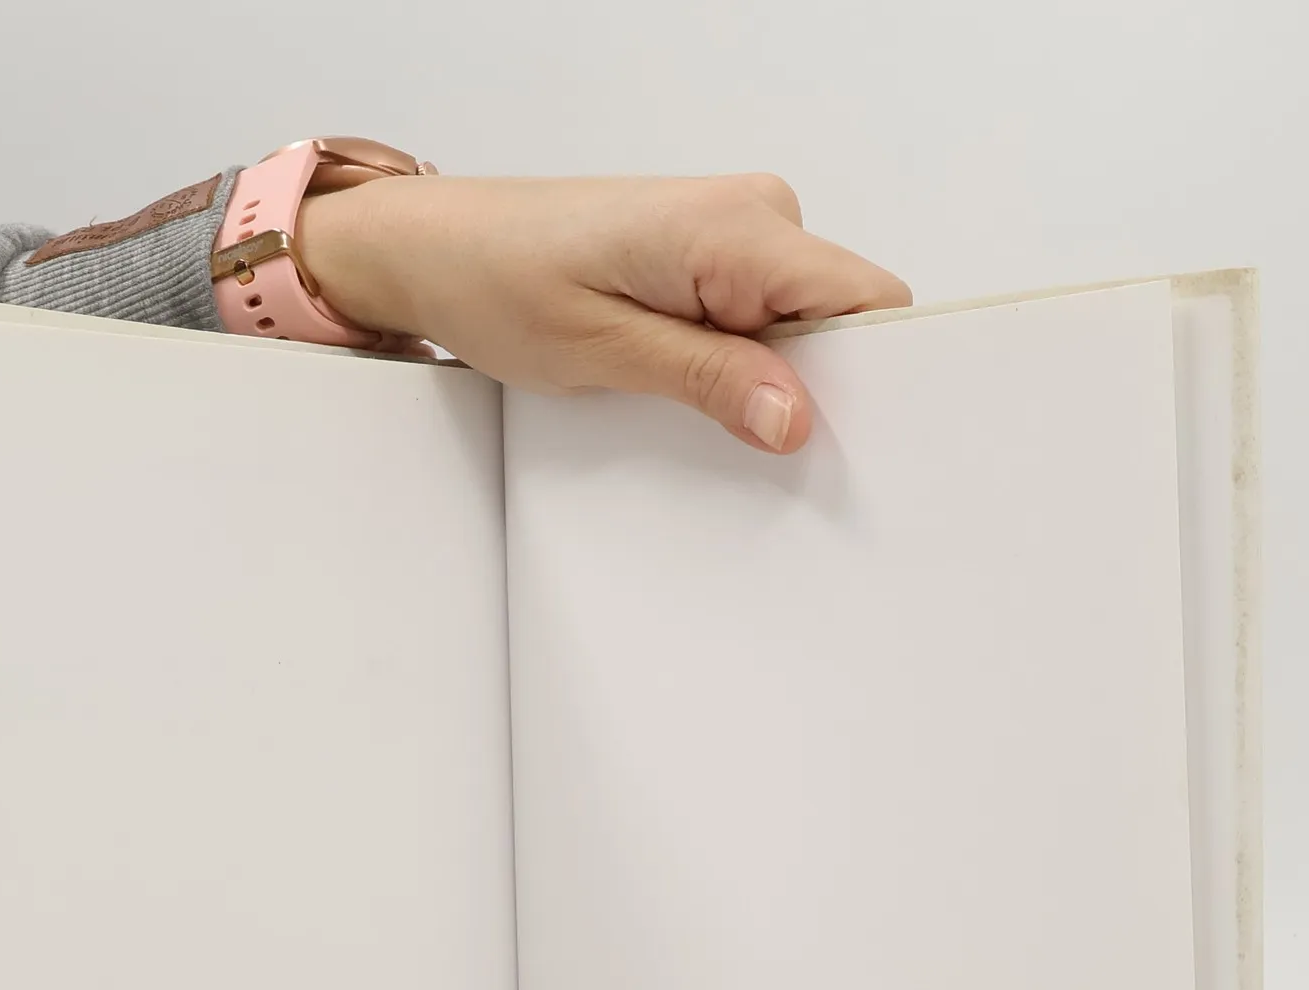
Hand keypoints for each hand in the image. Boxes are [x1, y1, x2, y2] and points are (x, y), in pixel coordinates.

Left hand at [296, 172, 910, 452]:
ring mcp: (734, 233)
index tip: (850, 445)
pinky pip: (761, 318)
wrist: (434, 248)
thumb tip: (794, 418)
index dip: (874, 377)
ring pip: (803, 326)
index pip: (866, 302)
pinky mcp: (710, 256)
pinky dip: (743, 364)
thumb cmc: (497, 280)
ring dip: (770, 382)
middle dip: (818, 391)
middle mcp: (752, 215)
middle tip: (762, 454)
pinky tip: (697, 395)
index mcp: (736, 227)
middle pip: (842, 319)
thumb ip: (708, 379)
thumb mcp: (603, 349)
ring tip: (705, 419)